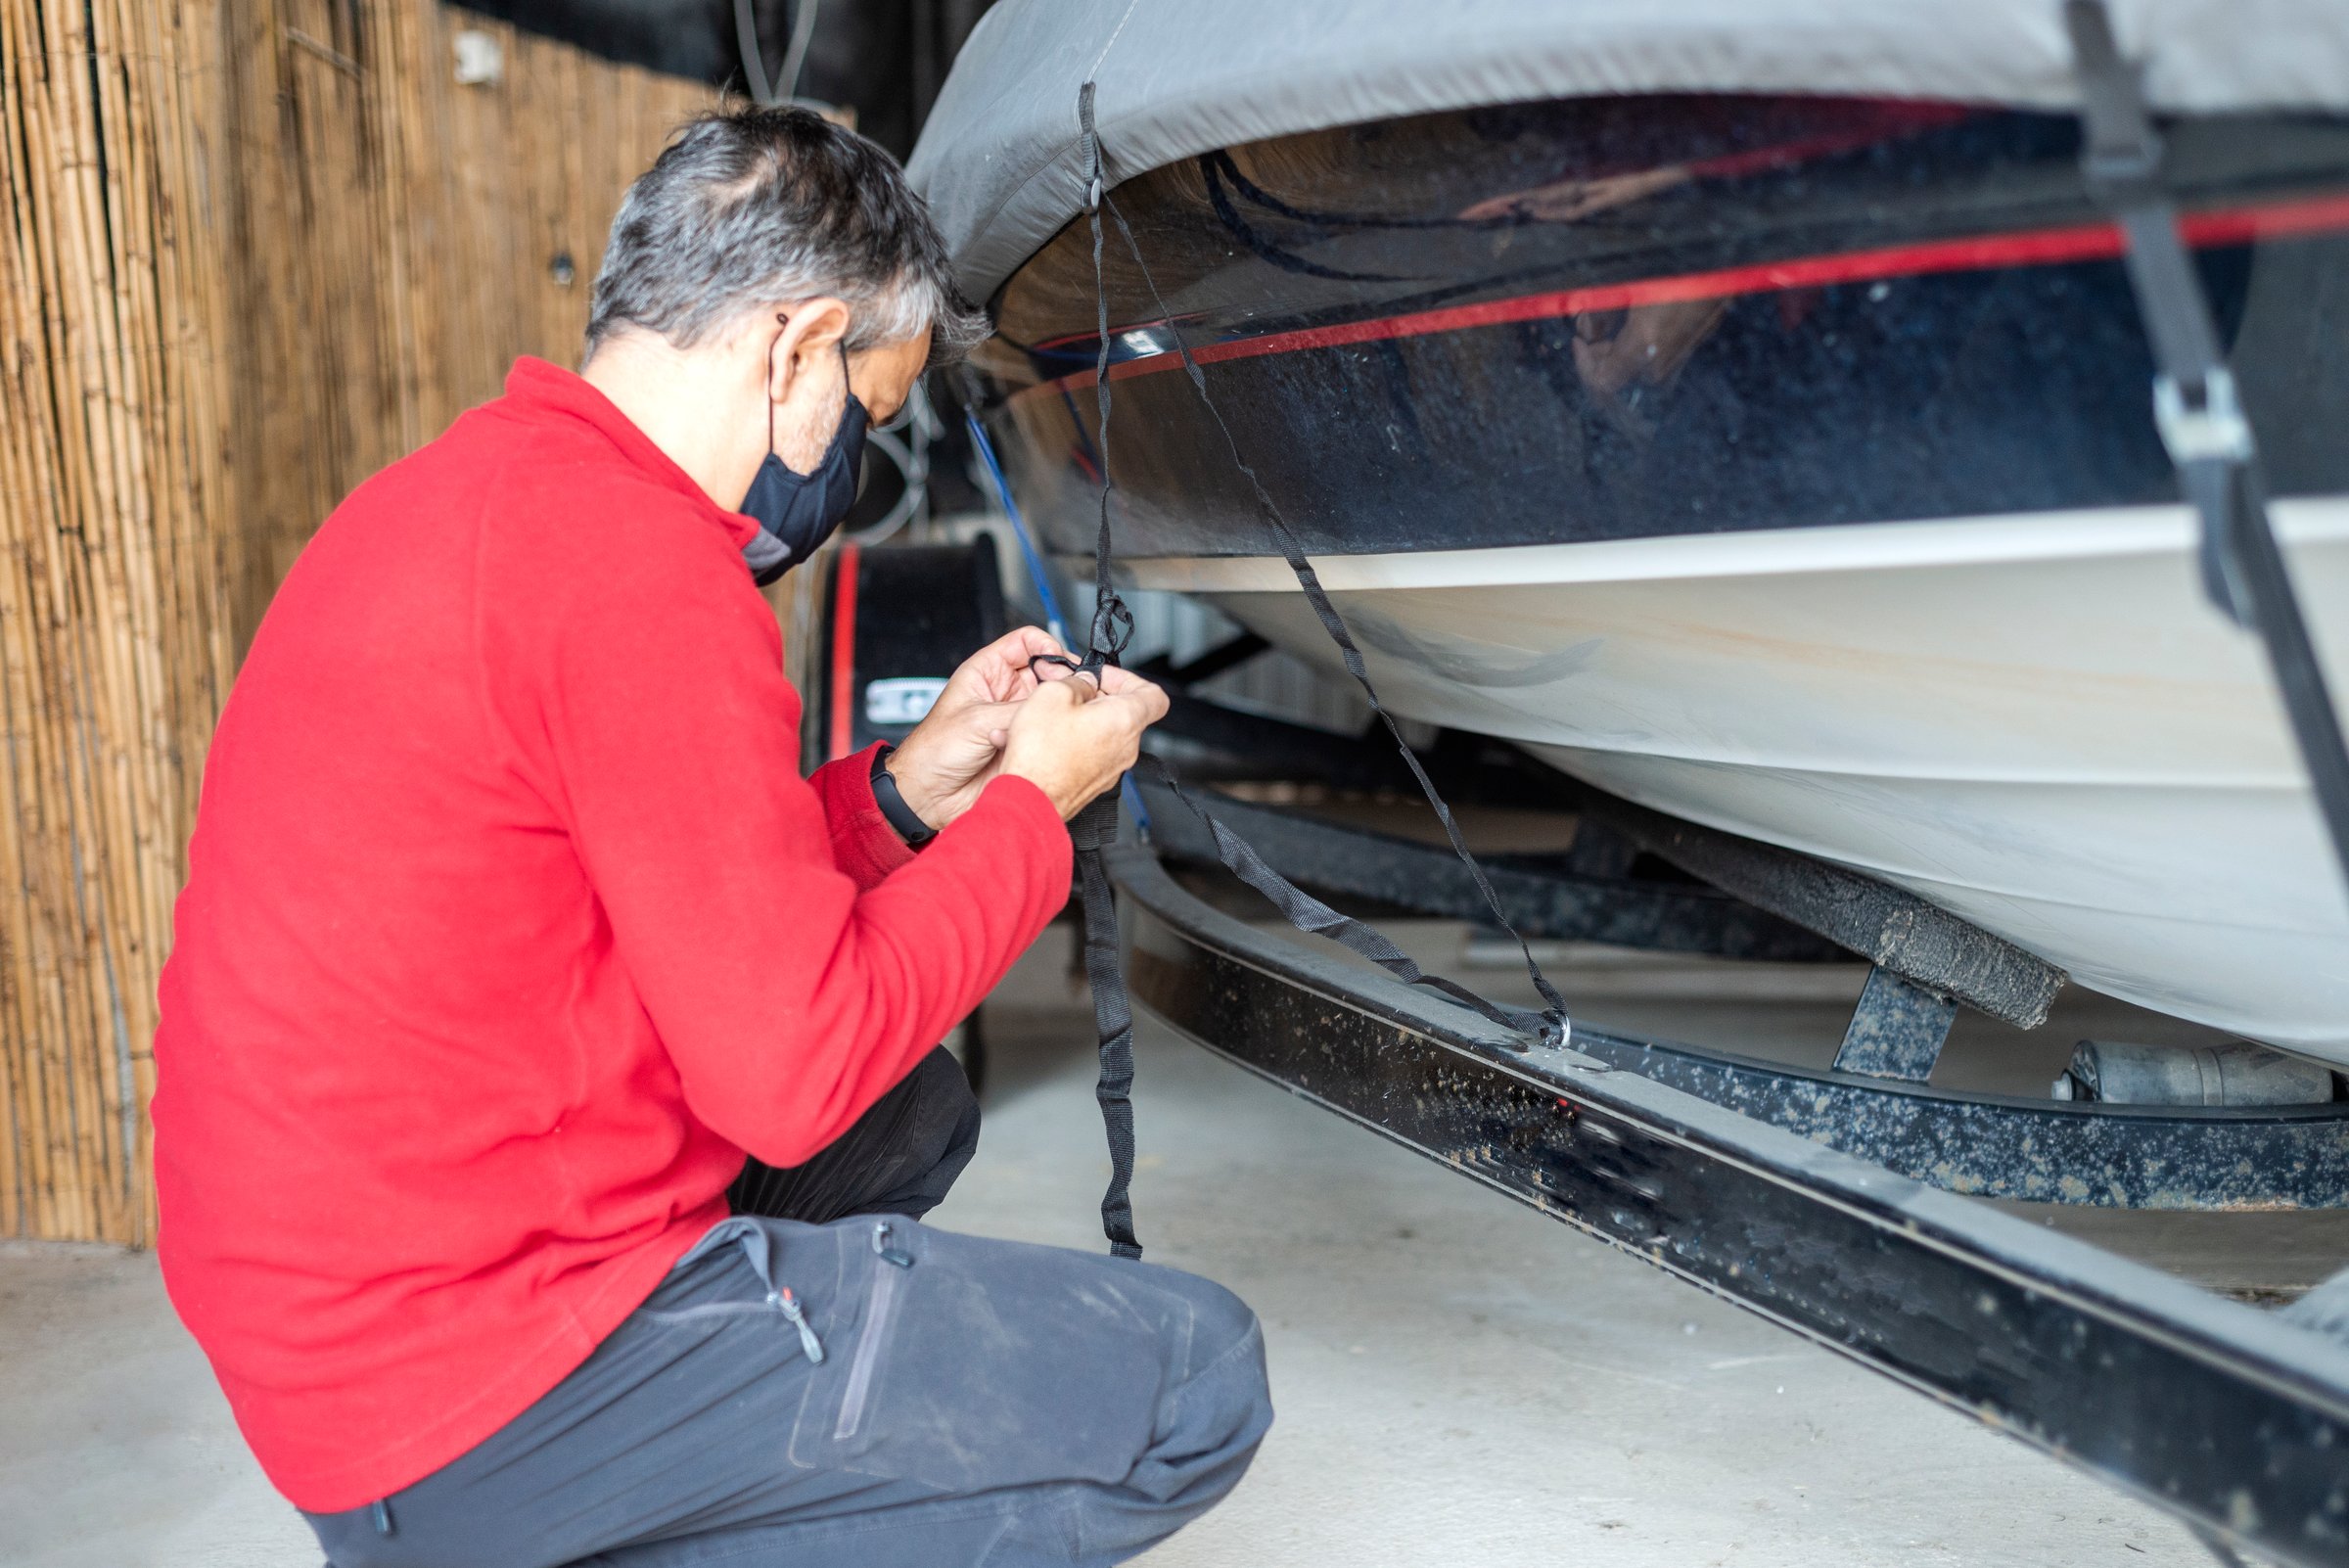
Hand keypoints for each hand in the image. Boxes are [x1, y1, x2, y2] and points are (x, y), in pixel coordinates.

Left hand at [884, 627, 1068, 828]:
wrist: (930, 795)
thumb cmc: (934, 751)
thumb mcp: (977, 720)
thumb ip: (1017, 709)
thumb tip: (1054, 701)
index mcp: (987, 672)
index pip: (1027, 642)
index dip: (1047, 646)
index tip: (1060, 663)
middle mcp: (1005, 692)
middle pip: (1047, 672)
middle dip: (1061, 681)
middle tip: (1069, 693)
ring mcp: (1016, 718)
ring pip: (1052, 704)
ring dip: (1057, 711)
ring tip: (1057, 719)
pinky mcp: (1025, 744)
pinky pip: (1050, 734)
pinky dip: (1055, 736)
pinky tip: (1049, 742)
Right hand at [998, 664, 1169, 820]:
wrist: (1029, 800)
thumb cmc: (1041, 754)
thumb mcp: (1053, 694)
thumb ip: (1078, 681)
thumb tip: (1085, 682)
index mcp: (1125, 720)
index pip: (1154, 695)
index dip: (1130, 679)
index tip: (1104, 677)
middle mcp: (1127, 747)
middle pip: (1127, 713)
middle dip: (1100, 697)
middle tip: (1072, 693)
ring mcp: (1113, 768)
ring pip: (1108, 733)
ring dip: (1088, 719)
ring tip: (1057, 716)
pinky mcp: (1096, 782)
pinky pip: (1095, 753)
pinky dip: (1079, 741)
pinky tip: (1053, 739)